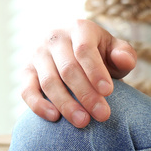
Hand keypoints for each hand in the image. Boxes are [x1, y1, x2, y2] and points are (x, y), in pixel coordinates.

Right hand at [20, 19, 136, 127]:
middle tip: (102, 115)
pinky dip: (38, 105)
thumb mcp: (115, 50)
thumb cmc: (100, 54)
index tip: (108, 92)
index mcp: (79, 28)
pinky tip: (55, 118)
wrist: (74, 52)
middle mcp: (55, 38)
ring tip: (83, 122)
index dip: (95, 71)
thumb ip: (124, 54)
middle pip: (68, 69)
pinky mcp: (26, 72)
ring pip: (49, 82)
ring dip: (66, 104)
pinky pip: (27, 90)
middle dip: (86, 94)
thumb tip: (124, 60)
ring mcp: (37, 54)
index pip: (84, 49)